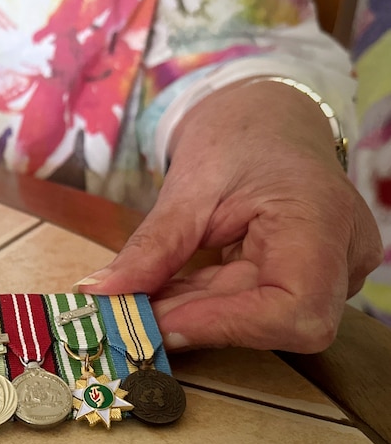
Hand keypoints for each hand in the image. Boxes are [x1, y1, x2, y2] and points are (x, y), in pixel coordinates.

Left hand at [75, 81, 381, 352]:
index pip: (294, 309)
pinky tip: (160, 295)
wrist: (267, 117)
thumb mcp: (188, 187)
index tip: (158, 323)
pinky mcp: (303, 278)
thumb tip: (103, 294)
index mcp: (321, 221)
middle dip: (196, 321)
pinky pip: (250, 305)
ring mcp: (329, 272)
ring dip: (191, 313)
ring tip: (136, 301)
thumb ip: (152, 247)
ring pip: (256, 319)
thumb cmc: (238, 136)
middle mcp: (340, 257)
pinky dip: (201, 303)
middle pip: (272, 321)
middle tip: (128, 315)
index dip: (225, 326)